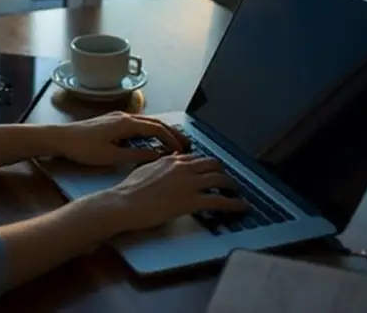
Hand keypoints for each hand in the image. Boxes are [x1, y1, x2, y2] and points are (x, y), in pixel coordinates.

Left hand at [49, 111, 189, 166]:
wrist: (60, 138)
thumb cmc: (84, 148)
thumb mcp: (112, 156)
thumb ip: (136, 156)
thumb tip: (157, 156)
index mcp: (126, 123)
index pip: (157, 129)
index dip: (172, 139)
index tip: (182, 150)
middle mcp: (124, 116)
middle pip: (155, 122)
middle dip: (171, 133)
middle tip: (185, 144)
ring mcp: (117, 117)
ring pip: (146, 122)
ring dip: (160, 131)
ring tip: (171, 143)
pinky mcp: (111, 121)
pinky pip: (136, 124)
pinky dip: (148, 131)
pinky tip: (149, 141)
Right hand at [105, 153, 247, 233]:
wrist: (124, 203)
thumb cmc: (129, 190)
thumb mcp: (145, 169)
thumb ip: (161, 164)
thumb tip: (169, 161)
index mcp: (172, 160)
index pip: (197, 158)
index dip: (207, 166)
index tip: (212, 172)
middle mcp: (183, 167)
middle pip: (213, 164)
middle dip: (223, 172)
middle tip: (227, 182)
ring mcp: (189, 183)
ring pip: (221, 179)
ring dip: (233, 187)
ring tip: (237, 193)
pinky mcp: (192, 201)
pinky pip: (220, 200)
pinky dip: (235, 204)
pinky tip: (242, 207)